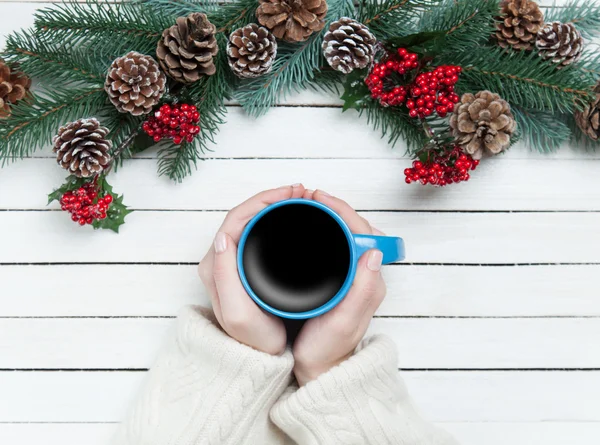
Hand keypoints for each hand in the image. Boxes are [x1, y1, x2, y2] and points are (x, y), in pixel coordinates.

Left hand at [198, 184, 305, 354]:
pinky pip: (257, 232)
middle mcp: (220, 259)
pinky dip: (275, 219)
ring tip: (300, 199)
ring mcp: (232, 261)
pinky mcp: (244, 265)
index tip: (291, 194)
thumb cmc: (252, 339)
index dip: (264, 200)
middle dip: (273, 197)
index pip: (237, 218)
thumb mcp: (237, 313)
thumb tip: (223, 237)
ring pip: (252, 221)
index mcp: (216, 264)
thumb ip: (224, 275)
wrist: (257, 360)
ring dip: (274, 206)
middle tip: (301, 192)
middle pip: (245, 214)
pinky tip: (293, 218)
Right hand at [292, 189, 386, 385]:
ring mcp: (352, 277)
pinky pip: (336, 246)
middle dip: (334, 208)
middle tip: (309, 197)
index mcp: (369, 280)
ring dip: (329, 217)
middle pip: (355, 229)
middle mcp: (364, 275)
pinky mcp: (339, 280)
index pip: (361, 232)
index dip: (341, 211)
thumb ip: (362, 291)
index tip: (318, 199)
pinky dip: (323, 230)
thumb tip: (373, 253)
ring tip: (307, 205)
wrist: (321, 370)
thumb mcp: (343, 323)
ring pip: (345, 236)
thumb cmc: (329, 349)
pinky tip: (308, 227)